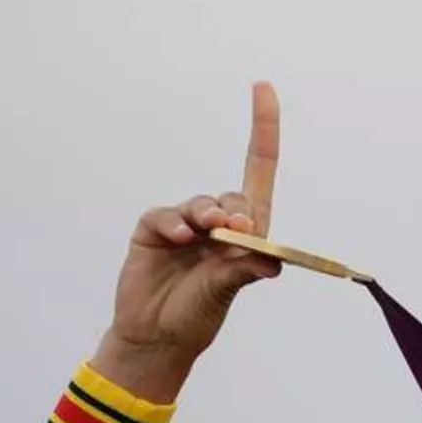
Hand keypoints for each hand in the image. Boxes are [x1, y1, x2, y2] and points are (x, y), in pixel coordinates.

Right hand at [91, 83, 283, 401]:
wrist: (156, 336)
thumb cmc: (200, 313)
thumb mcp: (228, 290)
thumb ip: (246, 268)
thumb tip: (268, 256)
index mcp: (246, 233)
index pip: (259, 172)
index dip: (263, 129)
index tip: (263, 86)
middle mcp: (218, 224)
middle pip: (236, 194)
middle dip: (238, 211)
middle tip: (236, 232)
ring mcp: (185, 225)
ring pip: (203, 204)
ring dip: (207, 216)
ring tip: (206, 235)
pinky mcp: (153, 230)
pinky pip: (165, 215)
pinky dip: (173, 223)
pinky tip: (176, 239)